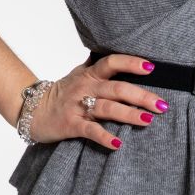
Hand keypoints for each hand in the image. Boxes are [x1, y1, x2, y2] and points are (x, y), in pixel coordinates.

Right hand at [25, 52, 168, 148]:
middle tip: (162, 105)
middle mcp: (85, 88)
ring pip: (107, 109)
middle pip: (117, 89)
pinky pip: (90, 130)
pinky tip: (118, 144)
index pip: (112, 63)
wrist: (32, 110)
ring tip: (148, 120)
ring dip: (129, 114)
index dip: (131, 63)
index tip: (152, 68)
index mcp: (90, 74)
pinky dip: (104, 137)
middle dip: (141, 96)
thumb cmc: (63, 93)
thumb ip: (99, 66)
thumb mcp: (79, 74)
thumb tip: (118, 50)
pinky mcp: (71, 125)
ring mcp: (78, 106)